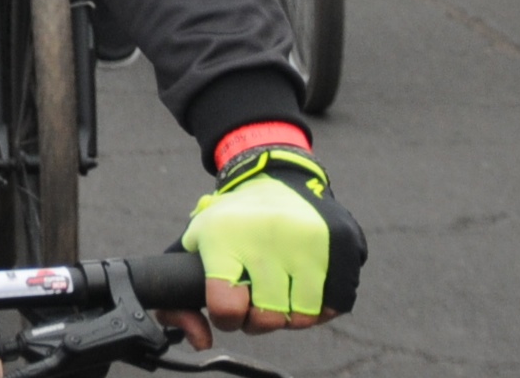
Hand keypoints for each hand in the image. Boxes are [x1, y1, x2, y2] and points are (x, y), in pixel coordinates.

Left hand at [165, 145, 364, 348]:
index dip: (225, 318)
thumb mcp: (195, 242)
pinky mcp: (340, 245)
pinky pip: (333, 305)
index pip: (225, 305)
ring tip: (281, 295)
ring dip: (290, 316)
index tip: (227, 309)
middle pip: (267, 318)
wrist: (278, 179)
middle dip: (258, 321)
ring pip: (303, 317)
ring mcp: (307, 241)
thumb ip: (179, 295)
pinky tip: (305, 288)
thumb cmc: (233, 222)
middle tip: (256, 305)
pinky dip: (319, 307)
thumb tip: (198, 340)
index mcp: (224, 236)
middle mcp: (266, 237)